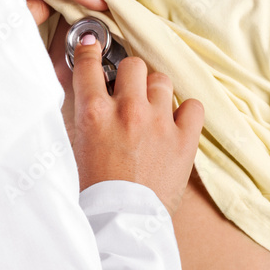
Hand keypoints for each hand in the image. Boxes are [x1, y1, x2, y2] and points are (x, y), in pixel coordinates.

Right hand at [67, 31, 203, 215]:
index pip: (89, 63)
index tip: (92, 46)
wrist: (122, 223)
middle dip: (128, 75)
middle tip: (126, 89)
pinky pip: (193, 106)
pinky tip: (175, 121)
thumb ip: (81, 111)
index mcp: (94, 112)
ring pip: (162, 80)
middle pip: (133, 65)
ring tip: (150, 107)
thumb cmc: (94, 188)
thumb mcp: (75, 144)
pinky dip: (185, 111)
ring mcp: (159, 124)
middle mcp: (127, 111)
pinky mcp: (185, 141)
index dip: (90, 50)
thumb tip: (85, 86)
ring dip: (154, 91)